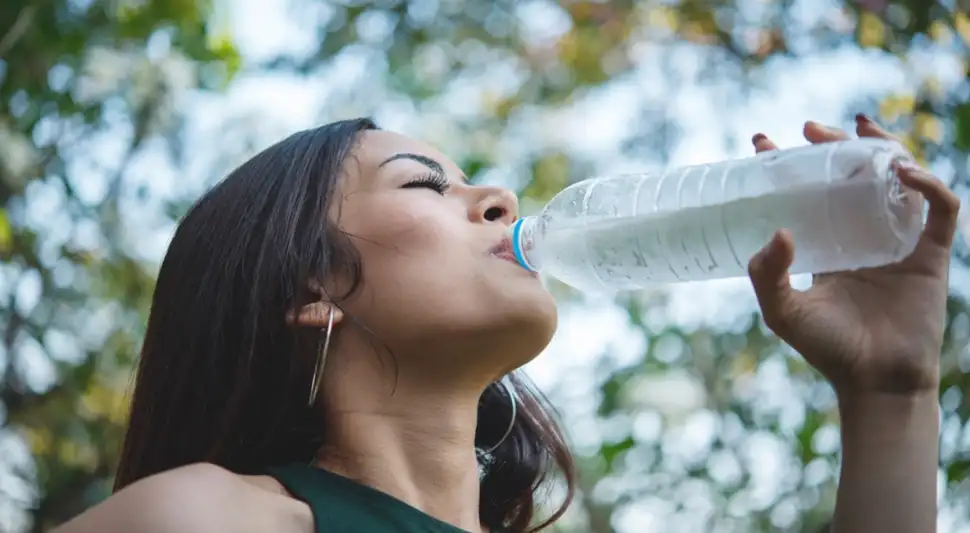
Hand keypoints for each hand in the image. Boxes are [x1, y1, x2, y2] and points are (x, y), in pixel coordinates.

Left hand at [747, 115, 959, 395]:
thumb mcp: (782, 310)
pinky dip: (927, 185)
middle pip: (853, 175)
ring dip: (883, 148)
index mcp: (828, 244)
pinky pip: (940, 209)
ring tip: (858, 128)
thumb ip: (766, 275)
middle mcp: (863, 236)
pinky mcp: (932, 254)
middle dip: (834, 146)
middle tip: (808, 129)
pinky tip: (902, 172)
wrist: (874, 381)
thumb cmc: (828, 349)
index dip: (788, 163)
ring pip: (899, 180)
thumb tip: (778, 230)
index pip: (807, 192)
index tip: (763, 141)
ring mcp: (899, 242)